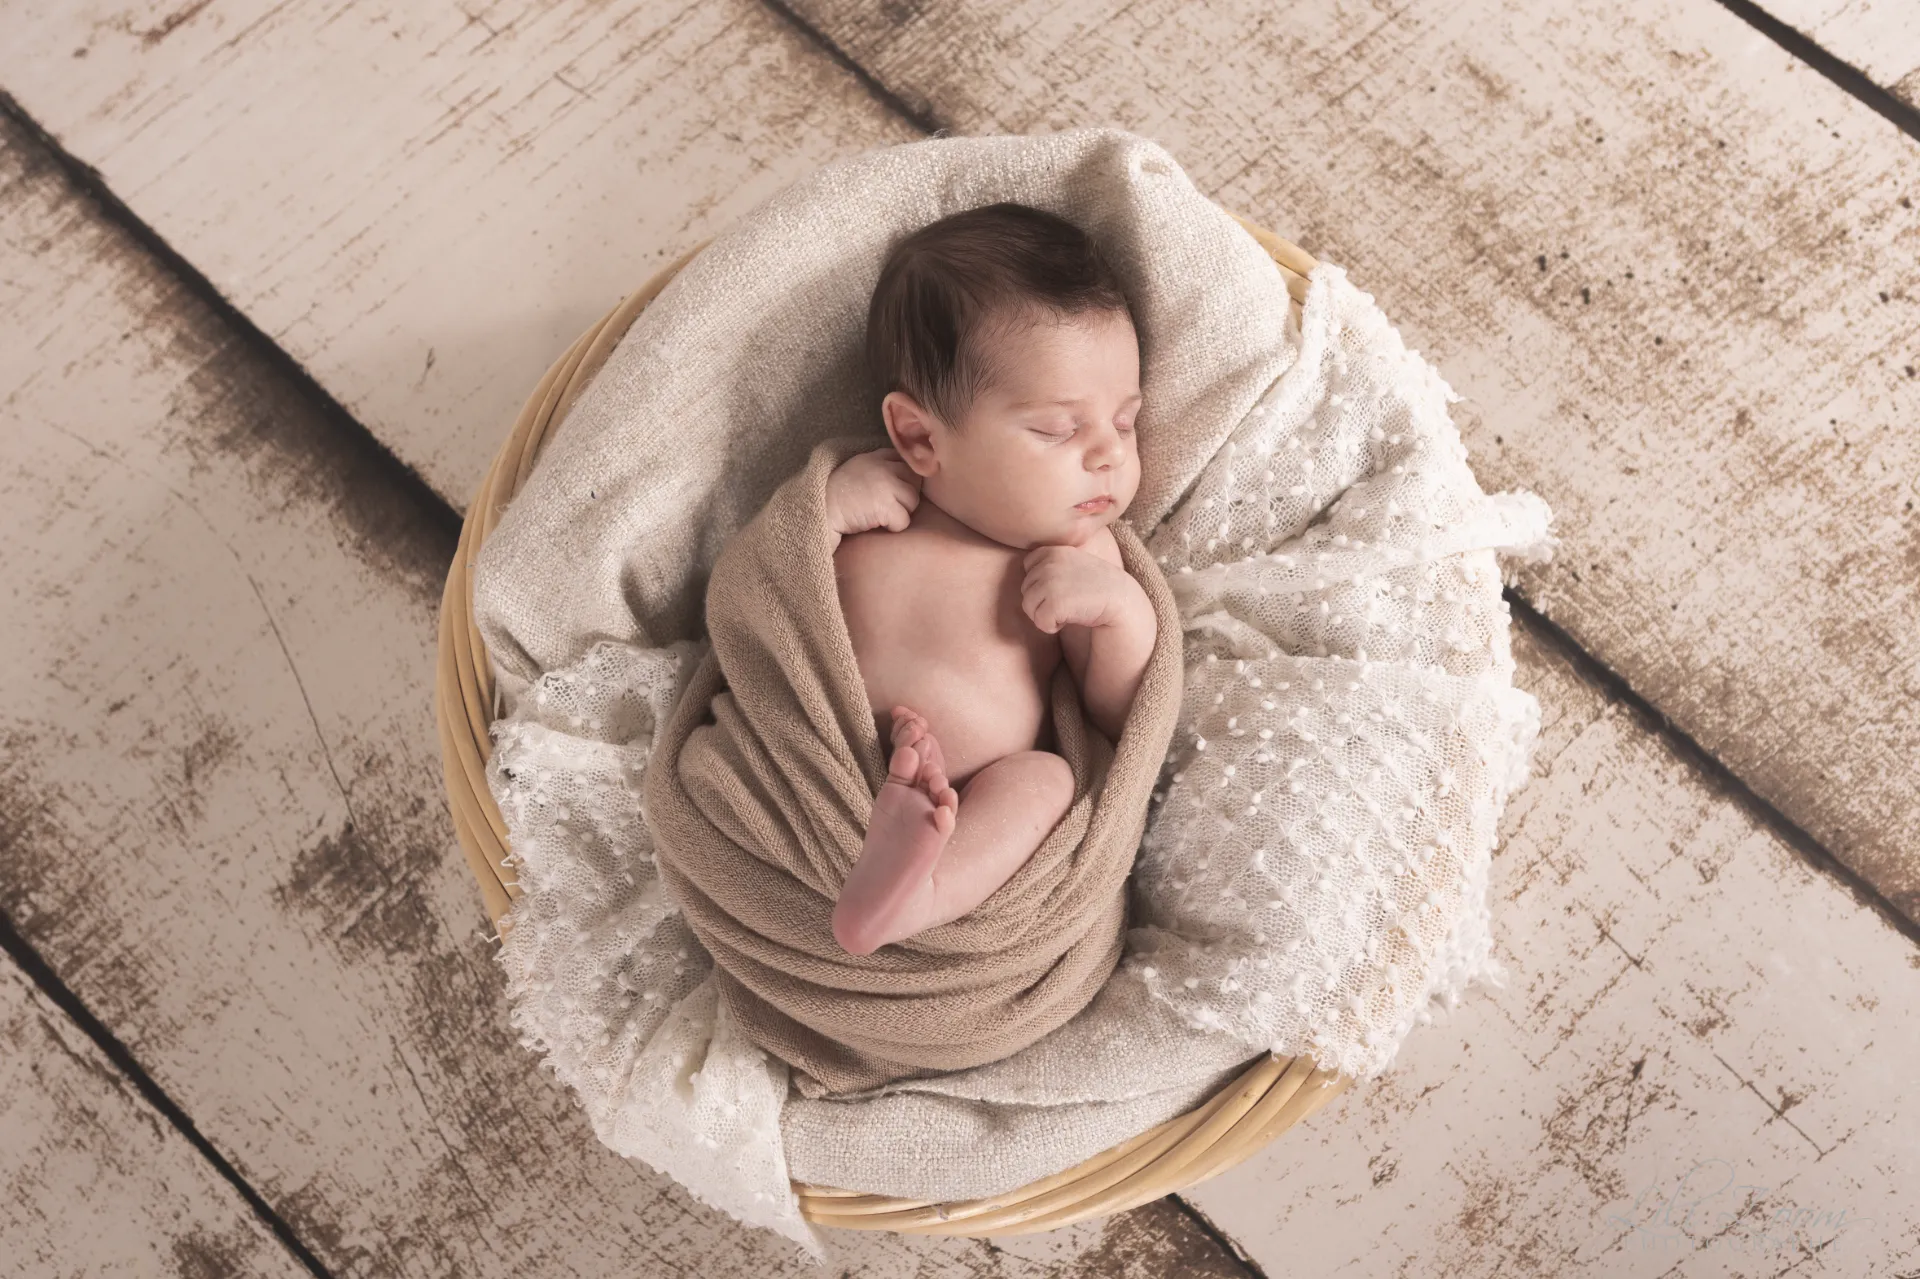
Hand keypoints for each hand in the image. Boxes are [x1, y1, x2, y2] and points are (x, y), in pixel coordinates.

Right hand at [826, 447, 921, 535]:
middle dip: (905, 496)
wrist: (820, 512)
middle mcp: (883, 467)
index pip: (905, 461)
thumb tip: (906, 474)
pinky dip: (893, 527)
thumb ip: (879, 467)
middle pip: (914, 481)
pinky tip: (876, 524)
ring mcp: (885, 485)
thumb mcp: (857, 469)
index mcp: (875, 457)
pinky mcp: (885, 506)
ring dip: (901, 512)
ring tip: (880, 514)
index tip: (894, 490)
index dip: (904, 478)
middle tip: (886, 506)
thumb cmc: (837, 496)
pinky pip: (903, 521)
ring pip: (913, 501)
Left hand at [1020, 544, 1142, 633]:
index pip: (1027, 568)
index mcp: (1051, 550)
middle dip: (1043, 600)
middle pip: (1026, 590)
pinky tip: (1071, 617)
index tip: (1064, 585)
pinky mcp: (1053, 603)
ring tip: (1069, 607)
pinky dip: (1052, 626)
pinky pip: (1040, 622)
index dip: (1042, 582)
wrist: (1120, 599)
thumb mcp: (1072, 561)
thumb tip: (1023, 569)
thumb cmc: (1095, 585)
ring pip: (1029, 608)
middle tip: (1069, 599)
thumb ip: (1050, 561)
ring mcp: (1049, 583)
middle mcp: (1048, 564)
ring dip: (1046, 614)